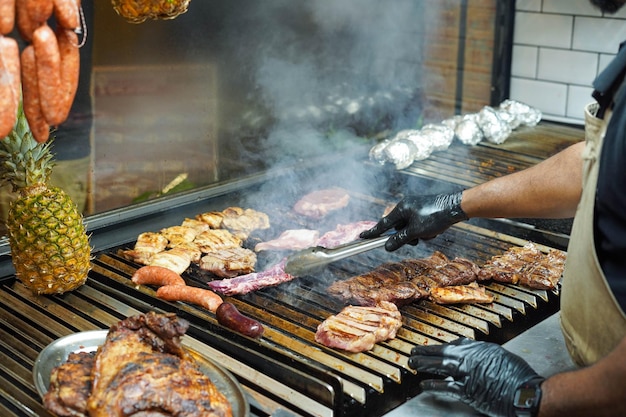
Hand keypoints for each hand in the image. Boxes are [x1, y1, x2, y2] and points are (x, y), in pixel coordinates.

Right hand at [359, 192, 466, 250]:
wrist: (455, 207)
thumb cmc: (434, 217)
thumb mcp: (415, 231)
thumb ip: (400, 239)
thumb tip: (387, 246)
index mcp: (400, 209)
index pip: (383, 223)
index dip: (373, 232)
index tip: (362, 236)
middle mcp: (406, 205)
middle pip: (398, 227)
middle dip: (407, 236)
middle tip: (416, 239)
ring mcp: (415, 206)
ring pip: (410, 226)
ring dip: (417, 234)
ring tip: (429, 233)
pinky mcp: (424, 208)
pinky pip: (418, 223)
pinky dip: (424, 229)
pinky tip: (434, 230)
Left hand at [408, 337, 543, 416]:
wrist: (525, 393)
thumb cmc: (519, 376)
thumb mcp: (501, 356)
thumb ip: (484, 354)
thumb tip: (475, 355)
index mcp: (480, 348)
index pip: (457, 344)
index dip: (444, 347)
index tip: (436, 348)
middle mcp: (471, 357)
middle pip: (443, 351)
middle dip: (426, 351)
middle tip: (414, 351)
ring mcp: (467, 373)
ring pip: (439, 365)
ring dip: (424, 363)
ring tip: (413, 363)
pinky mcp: (466, 390)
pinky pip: (445, 386)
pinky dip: (433, 385)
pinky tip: (423, 384)